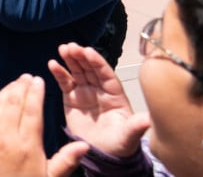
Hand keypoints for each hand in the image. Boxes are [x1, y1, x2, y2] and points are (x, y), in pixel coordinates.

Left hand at [0, 74, 88, 176]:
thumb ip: (66, 160)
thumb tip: (85, 145)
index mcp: (27, 145)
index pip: (32, 111)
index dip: (35, 93)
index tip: (38, 80)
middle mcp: (7, 136)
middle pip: (14, 103)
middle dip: (21, 87)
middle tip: (27, 77)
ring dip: (7, 90)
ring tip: (16, 82)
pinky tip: (0, 96)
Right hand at [49, 43, 150, 157]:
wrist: (101, 155)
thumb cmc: (118, 145)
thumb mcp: (129, 136)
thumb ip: (136, 126)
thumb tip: (149, 119)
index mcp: (115, 95)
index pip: (106, 74)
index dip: (97, 62)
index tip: (88, 51)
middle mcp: (100, 90)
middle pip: (90, 69)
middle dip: (82, 56)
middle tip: (72, 46)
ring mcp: (85, 93)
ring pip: (77, 72)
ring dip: (70, 59)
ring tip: (63, 49)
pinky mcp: (71, 98)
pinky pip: (65, 83)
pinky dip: (59, 73)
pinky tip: (52, 64)